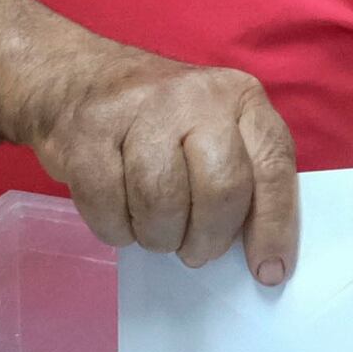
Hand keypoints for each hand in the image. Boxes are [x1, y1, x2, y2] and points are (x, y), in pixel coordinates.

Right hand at [29, 47, 299, 278]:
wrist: (79, 81)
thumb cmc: (161, 125)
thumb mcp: (217, 133)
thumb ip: (245, 180)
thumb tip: (265, 259)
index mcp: (239, 97)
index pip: (271, 166)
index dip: (274, 226)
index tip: (267, 271)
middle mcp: (195, 96)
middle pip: (220, 188)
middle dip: (208, 238)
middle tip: (194, 251)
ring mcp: (138, 109)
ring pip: (161, 201)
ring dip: (159, 236)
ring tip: (155, 230)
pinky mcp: (89, 132)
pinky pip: (108, 206)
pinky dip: (116, 230)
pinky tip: (120, 217)